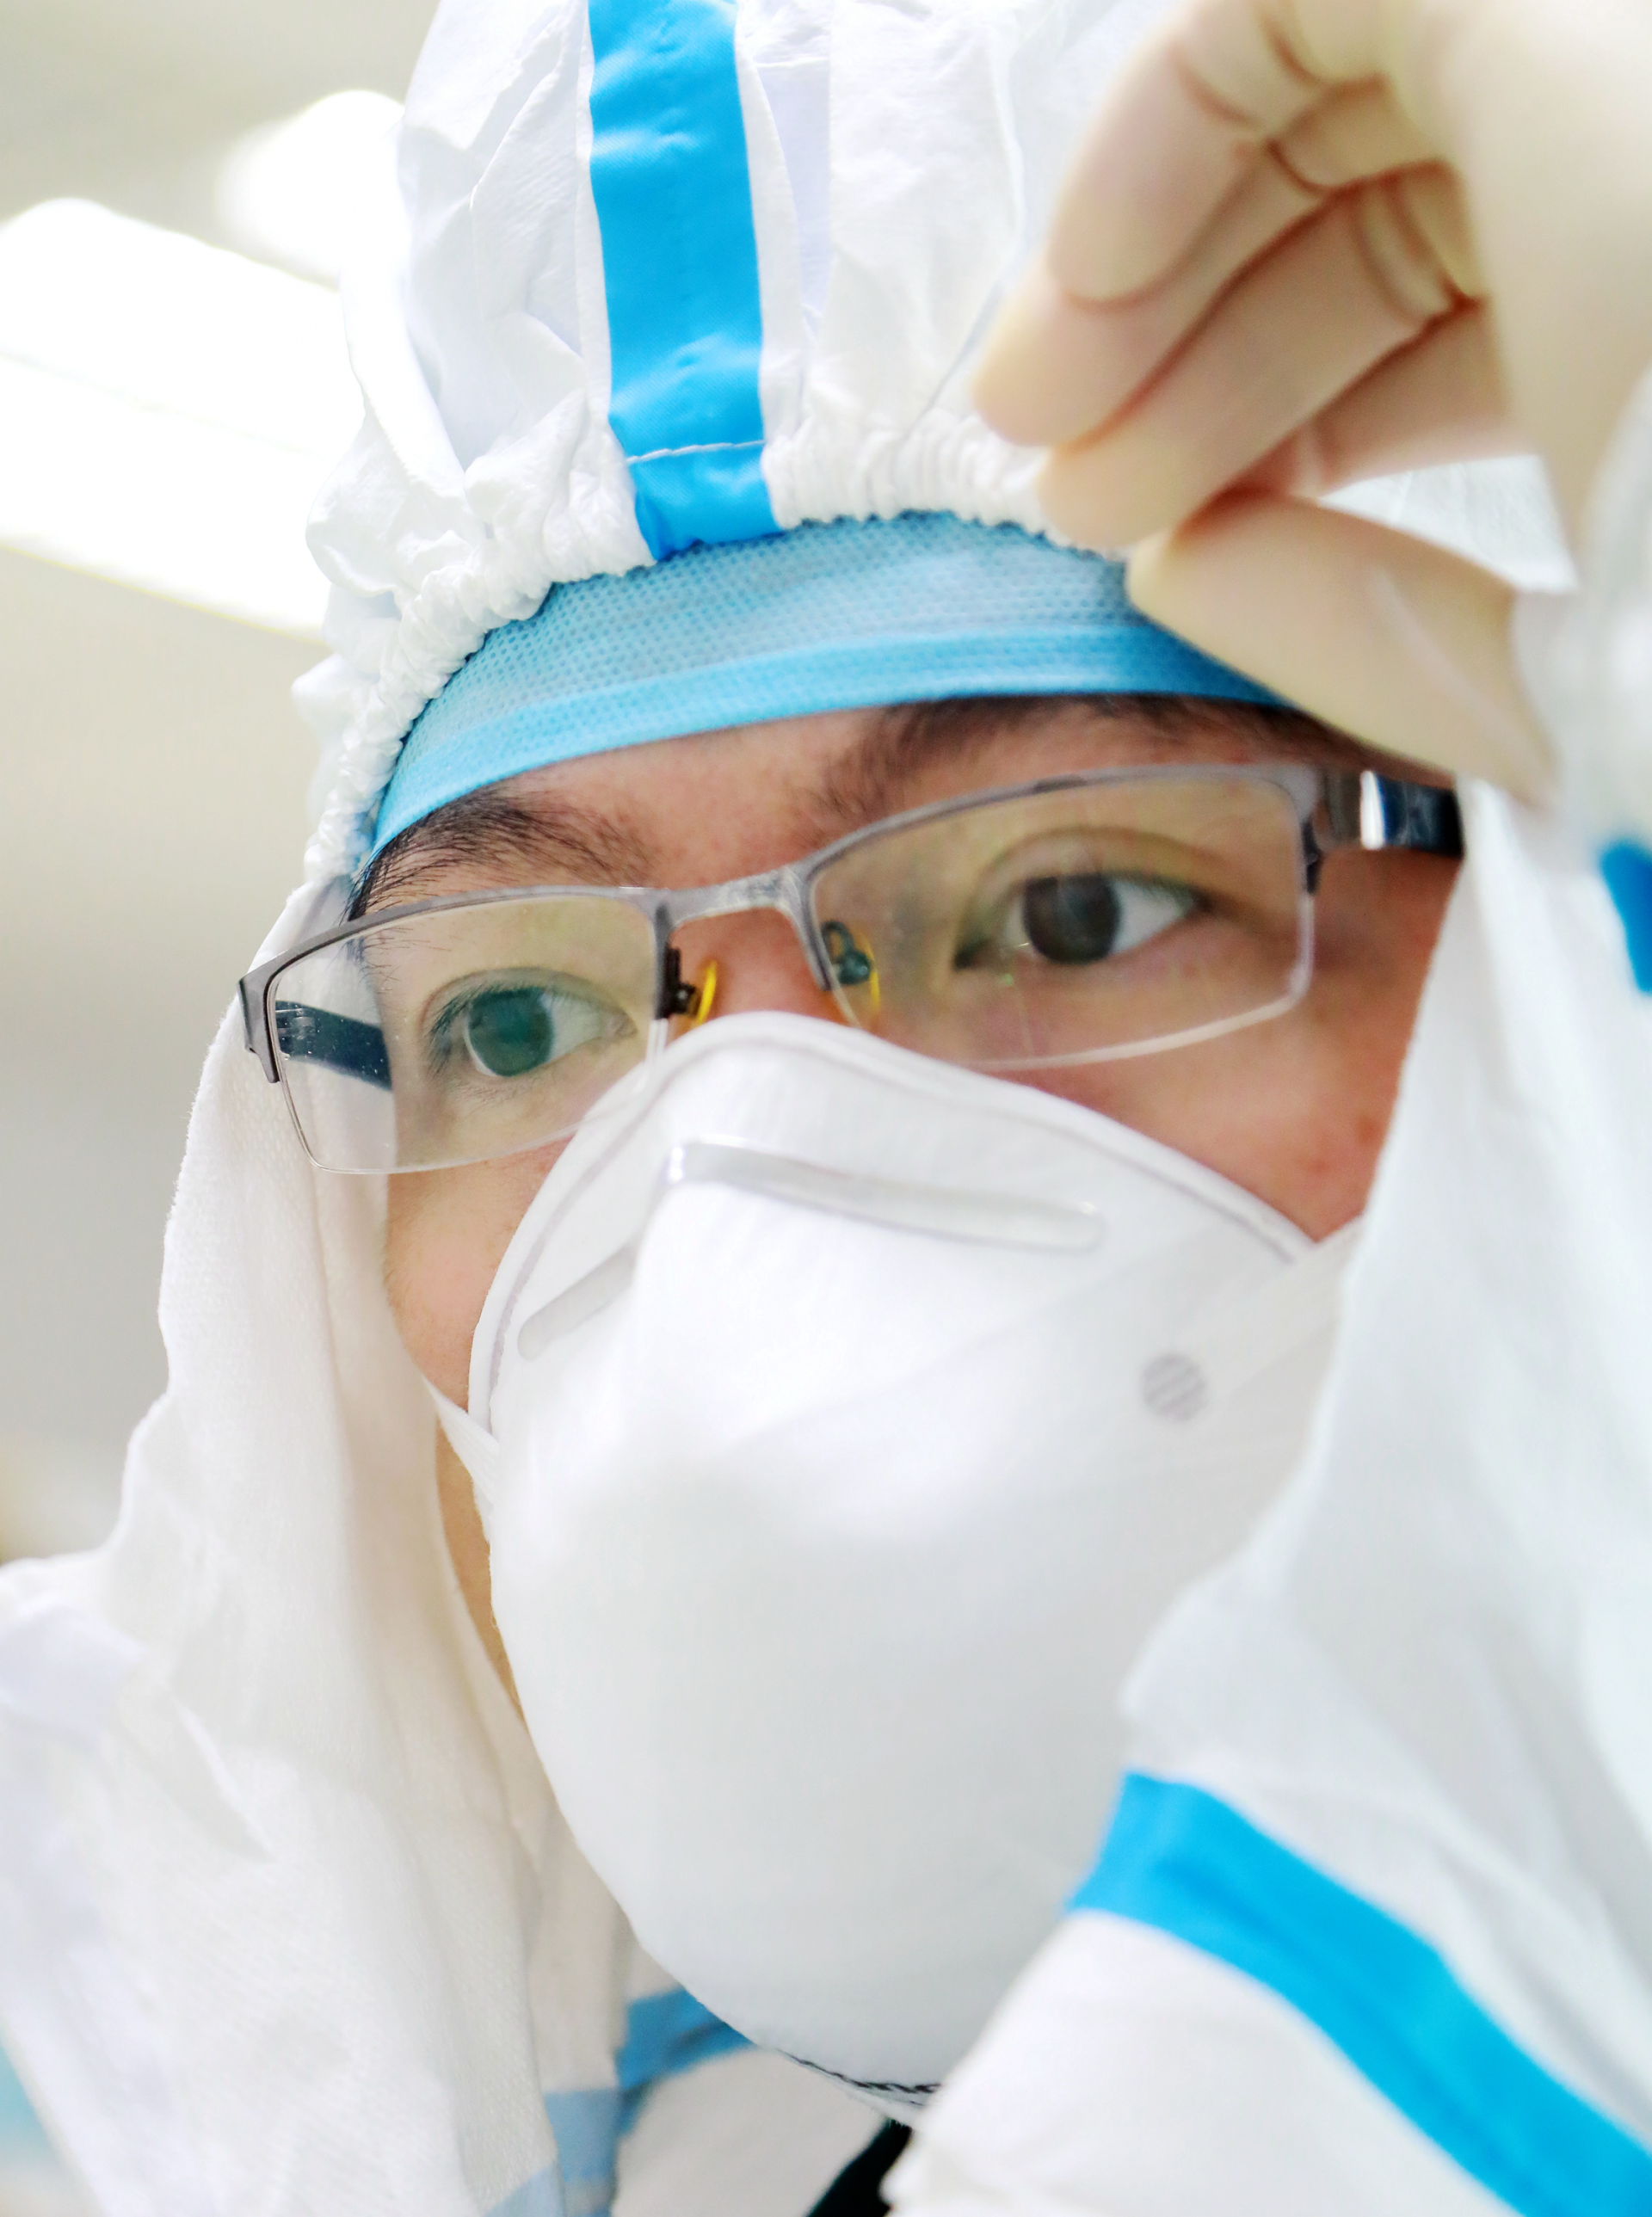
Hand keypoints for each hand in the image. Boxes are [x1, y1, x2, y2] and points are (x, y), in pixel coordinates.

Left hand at [976, 0, 1651, 797]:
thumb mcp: (1573, 692)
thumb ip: (1388, 634)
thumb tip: (1190, 562)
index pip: (1475, 301)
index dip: (1301, 414)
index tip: (1169, 532)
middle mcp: (1645, 144)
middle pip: (1389, 204)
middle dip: (1205, 356)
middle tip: (1077, 491)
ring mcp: (1608, 46)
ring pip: (1329, 104)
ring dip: (1159, 267)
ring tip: (1042, 425)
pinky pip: (1277, 5)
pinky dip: (1157, 136)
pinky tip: (1080, 300)